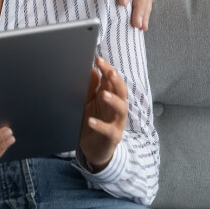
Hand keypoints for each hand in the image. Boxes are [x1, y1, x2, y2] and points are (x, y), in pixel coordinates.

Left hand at [79, 56, 127, 170]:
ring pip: (121, 109)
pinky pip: (109, 130)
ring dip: (113, 100)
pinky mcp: (113, 137)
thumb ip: (90, 87)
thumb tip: (90, 69)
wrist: (94, 149)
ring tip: (103, 94)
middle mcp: (116, 109)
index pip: (112, 80)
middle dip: (116, 81)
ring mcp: (116, 123)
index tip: (98, 59)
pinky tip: (90, 120)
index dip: (107, 69)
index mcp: (110, 97)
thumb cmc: (92, 121)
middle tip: (109, 72)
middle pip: (121, 92)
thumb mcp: (88, 102)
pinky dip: (100, 125)